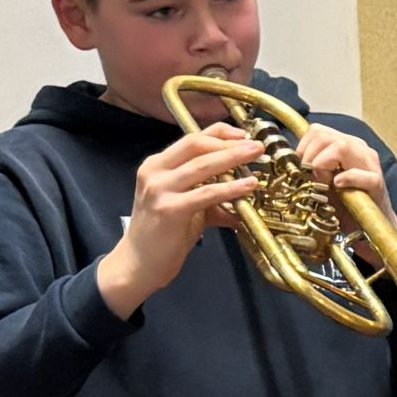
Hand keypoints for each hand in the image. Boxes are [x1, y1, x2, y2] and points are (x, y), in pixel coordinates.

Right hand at [97, 123, 262, 317]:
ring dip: (234, 158)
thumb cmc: (163, 233)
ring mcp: (159, 189)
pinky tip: (249, 185)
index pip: (191, 137)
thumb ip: (211, 193)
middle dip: (231, 142)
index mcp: (157, 165)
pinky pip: (206, 193)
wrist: (139, 263)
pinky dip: (231, 188)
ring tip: (257, 156)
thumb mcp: (187, 204)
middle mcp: (155, 171)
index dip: (221, 133)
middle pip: (197, 144)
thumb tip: (246, 189)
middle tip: (258, 145)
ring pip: (202, 165)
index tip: (245, 136)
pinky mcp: (169, 209)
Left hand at [295, 125, 396, 266]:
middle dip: (308, 157)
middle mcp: (359, 149)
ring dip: (322, 165)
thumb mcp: (322, 180)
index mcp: (346, 145)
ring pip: (341, 146)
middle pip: (324, 136)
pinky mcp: (377, 183)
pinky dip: (346, 178)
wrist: (368, 227)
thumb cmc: (344, 204)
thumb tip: (287, 161)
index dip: (302, 147)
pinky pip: (359, 174)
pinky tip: (338, 186)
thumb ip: (310, 165)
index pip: (317, 130)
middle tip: (310, 178)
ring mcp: (370, 164)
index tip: (300, 169)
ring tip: (323, 183)